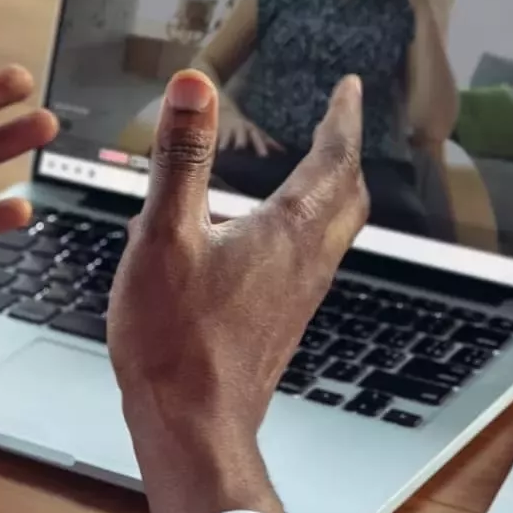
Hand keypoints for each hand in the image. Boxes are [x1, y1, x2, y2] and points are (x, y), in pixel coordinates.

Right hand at [108, 70, 368, 512]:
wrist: (193, 426)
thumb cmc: (176, 339)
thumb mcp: (164, 233)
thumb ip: (181, 157)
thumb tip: (193, 86)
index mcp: (288, 232)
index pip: (333, 160)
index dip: (342, 118)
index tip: (348, 89)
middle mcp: (305, 263)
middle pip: (347, 198)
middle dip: (343, 155)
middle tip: (336, 127)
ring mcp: (295, 298)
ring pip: (331, 233)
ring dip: (327, 194)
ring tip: (307, 173)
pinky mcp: (277, 324)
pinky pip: (305, 263)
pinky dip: (301, 232)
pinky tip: (262, 242)